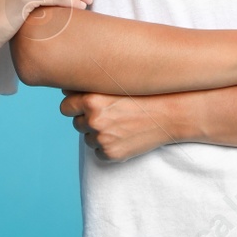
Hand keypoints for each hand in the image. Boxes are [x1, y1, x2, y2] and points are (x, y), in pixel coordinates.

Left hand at [60, 90, 177, 160]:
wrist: (171, 113)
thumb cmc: (145, 93)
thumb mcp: (117, 82)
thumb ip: (92, 86)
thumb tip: (66, 88)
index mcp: (91, 99)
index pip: (65, 106)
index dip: (75, 105)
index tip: (86, 104)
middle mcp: (93, 119)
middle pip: (76, 123)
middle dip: (88, 120)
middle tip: (110, 114)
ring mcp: (102, 138)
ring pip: (88, 138)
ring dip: (98, 134)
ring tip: (121, 124)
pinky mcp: (111, 153)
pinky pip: (99, 153)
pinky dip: (108, 147)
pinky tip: (125, 136)